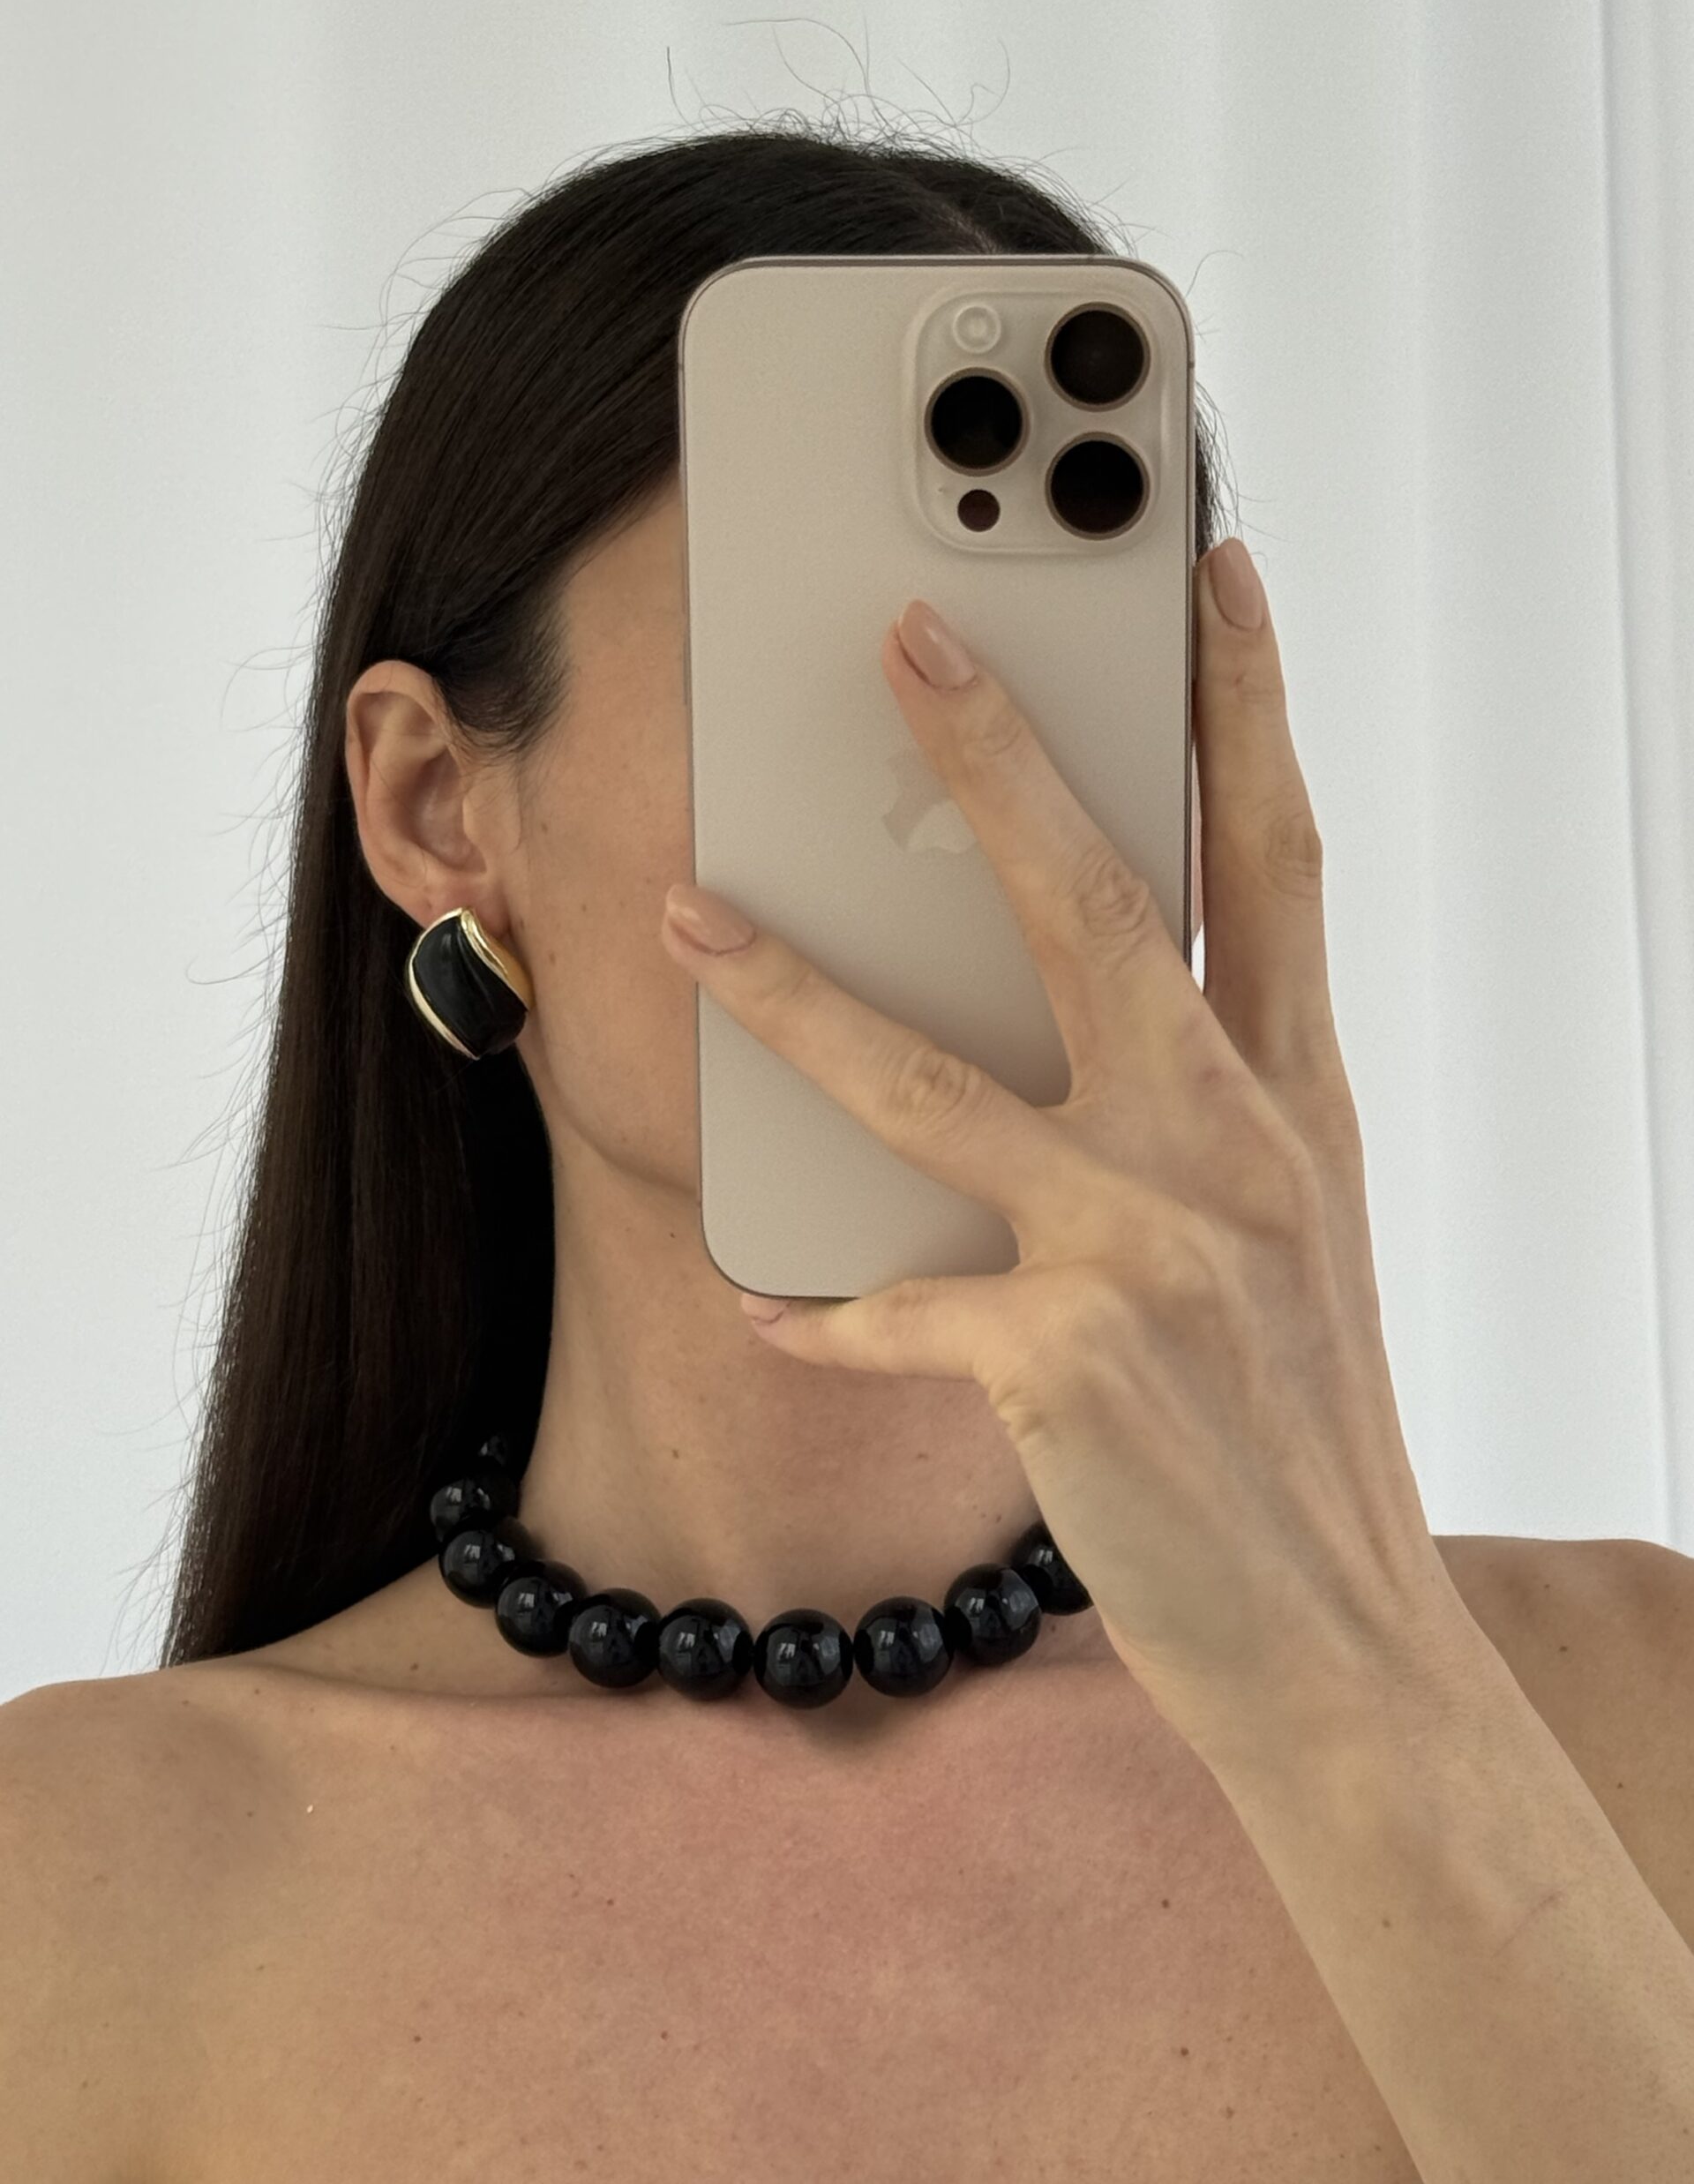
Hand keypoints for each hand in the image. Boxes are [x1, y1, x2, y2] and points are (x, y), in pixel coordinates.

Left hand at [658, 546, 1472, 1761]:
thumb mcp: (1294, 1235)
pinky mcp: (1067, 1360)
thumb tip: (1112, 986)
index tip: (1213, 571)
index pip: (1272, 862)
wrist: (1343, 1642)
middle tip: (909, 636)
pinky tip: (767, 1303)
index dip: (1246, 705)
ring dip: (792, 996)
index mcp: (1295, 1103)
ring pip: (931, 1083)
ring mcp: (1149, 1252)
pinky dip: (825, 1307)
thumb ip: (1215, 1104)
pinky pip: (897, 1308)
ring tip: (685, 918)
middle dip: (995, 758)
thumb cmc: (1299, 1428)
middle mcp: (1231, 1149)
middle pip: (1096, 909)